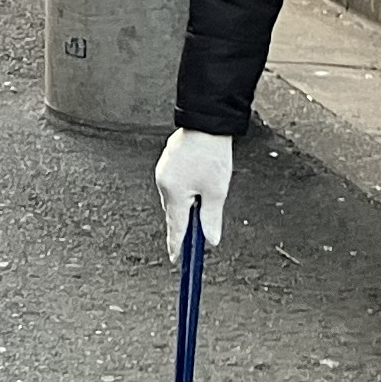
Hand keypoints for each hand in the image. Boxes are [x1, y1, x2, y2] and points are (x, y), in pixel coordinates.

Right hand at [154, 128, 232, 260]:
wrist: (206, 122)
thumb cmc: (211, 153)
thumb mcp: (216, 191)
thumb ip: (211, 218)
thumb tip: (210, 239)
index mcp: (174, 193)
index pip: (176, 227)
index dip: (176, 245)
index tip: (175, 259)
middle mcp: (164, 183)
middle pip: (175, 212)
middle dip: (186, 220)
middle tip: (200, 227)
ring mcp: (164, 171)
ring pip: (175, 196)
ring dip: (187, 202)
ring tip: (205, 192)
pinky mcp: (168, 161)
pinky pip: (174, 182)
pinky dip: (185, 188)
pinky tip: (197, 179)